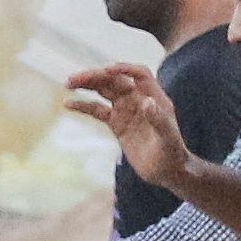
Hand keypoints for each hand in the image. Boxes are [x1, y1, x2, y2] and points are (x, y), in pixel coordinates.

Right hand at [63, 63, 199, 193]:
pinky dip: (83, 106)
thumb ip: (159, 120)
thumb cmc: (172, 153)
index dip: (124, 69)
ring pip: (104, 91)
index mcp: (154, 97)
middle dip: (96, 76)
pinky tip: (68, 104)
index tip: (107, 71)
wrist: (166, 171)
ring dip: (87, 85)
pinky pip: (97, 110)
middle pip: (115, 80)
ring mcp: (125, 110)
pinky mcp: (115, 123)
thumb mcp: (168, 138)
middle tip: (75, 78)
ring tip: (69, 84)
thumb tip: (147, 103)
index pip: (139, 74)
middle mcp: (138, 99)